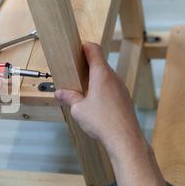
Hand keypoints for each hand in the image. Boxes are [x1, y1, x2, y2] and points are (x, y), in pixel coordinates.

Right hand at [55, 43, 146, 158]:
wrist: (124, 139)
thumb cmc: (103, 122)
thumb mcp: (78, 109)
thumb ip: (69, 97)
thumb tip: (60, 93)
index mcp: (101, 75)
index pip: (94, 50)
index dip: (84, 46)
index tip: (75, 48)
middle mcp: (113, 78)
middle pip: (99, 62)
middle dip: (85, 65)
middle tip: (73, 71)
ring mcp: (121, 88)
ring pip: (105, 76)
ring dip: (93, 78)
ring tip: (81, 89)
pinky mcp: (124, 98)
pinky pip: (111, 87)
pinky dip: (101, 88)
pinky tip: (93, 102)